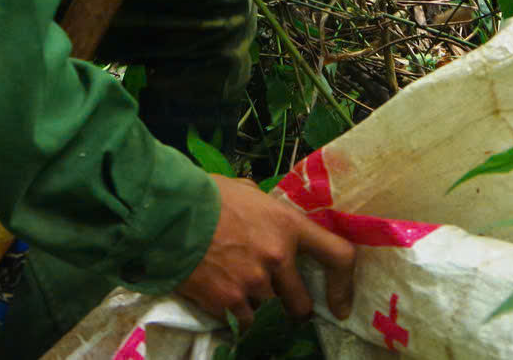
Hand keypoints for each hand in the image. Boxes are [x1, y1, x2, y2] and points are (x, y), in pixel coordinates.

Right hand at [175, 175, 355, 328]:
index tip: (340, 305)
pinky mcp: (228, 301)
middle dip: (292, 307)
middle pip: (301, 303)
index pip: (338, 255)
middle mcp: (278, 258)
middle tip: (278, 302)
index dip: (344, 285)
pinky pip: (241, 321)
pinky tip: (220, 298)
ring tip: (235, 287)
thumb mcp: (248, 192)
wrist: (168, 213)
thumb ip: (267, 210)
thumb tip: (270, 217)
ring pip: (267, 311)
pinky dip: (234, 315)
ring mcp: (254, 283)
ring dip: (256, 306)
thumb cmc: (206, 195)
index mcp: (289, 225)